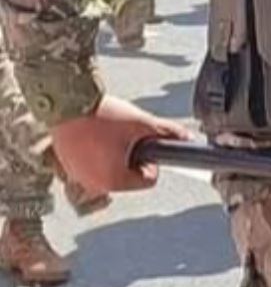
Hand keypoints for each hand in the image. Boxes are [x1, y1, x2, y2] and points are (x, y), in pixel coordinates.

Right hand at [49, 94, 191, 196]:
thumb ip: (168, 133)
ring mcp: (77, 176)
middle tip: (124, 137)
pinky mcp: (67, 166)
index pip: (148, 181)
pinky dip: (98, 154)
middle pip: (129, 177)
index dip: (151, 161)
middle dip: (133, 158)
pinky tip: (96, 136)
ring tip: (109, 135)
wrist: (66, 102)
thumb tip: (187, 138)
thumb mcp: (142, 123)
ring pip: (111, 170)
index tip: (143, 145)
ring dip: (116, 156)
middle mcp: (93, 184)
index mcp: (112, 181)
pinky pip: (92, 165)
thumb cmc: (101, 115)